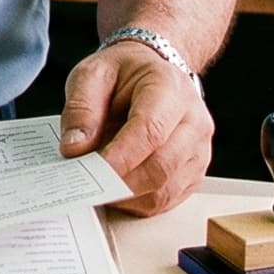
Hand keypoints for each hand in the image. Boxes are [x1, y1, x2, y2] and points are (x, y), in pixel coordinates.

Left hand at [58, 41, 212, 214]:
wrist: (153, 71)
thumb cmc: (124, 73)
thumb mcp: (93, 74)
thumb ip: (81, 108)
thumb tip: (74, 149)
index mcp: (169, 88)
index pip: (150, 132)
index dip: (119, 158)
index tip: (90, 171)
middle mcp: (193, 120)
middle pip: (160, 167)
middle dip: (118, 181)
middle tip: (86, 182)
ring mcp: (199, 149)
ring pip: (164, 190)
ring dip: (126, 195)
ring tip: (99, 181)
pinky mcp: (194, 171)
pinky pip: (166, 200)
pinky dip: (137, 201)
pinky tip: (117, 187)